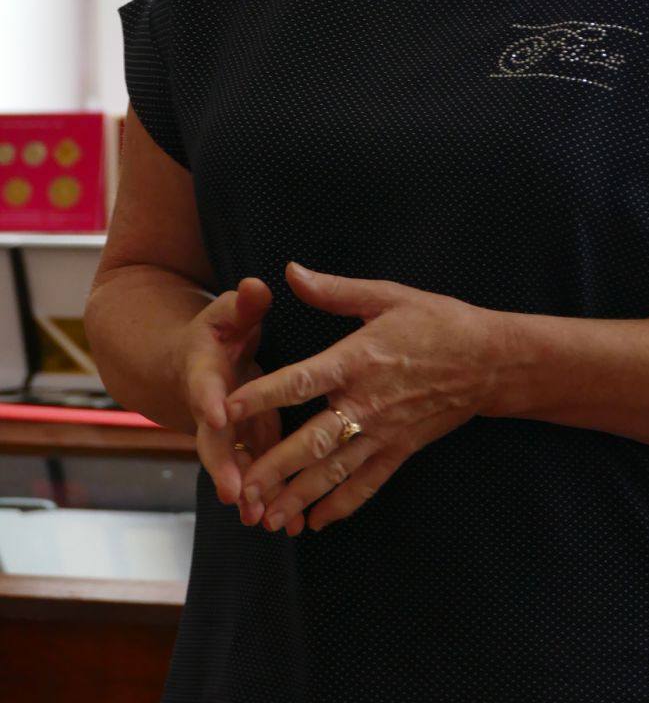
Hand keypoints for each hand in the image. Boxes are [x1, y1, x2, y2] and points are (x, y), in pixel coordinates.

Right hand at [177, 276, 301, 532]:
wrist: (196, 359)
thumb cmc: (221, 327)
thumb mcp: (228, 310)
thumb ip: (243, 303)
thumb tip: (256, 287)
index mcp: (205, 367)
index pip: (203, 383)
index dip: (208, 398)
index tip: (217, 414)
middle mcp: (213, 405)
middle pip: (213, 439)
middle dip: (224, 466)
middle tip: (235, 493)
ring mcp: (230, 429)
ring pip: (237, 464)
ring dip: (249, 491)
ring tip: (263, 519)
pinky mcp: (249, 441)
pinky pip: (259, 469)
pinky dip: (271, 493)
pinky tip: (293, 521)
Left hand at [223, 262, 506, 535]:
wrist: (490, 360)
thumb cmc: (437, 321)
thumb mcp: (388, 296)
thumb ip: (334, 291)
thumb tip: (290, 272)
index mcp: (358, 359)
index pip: (300, 381)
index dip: (263, 395)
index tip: (225, 410)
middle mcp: (367, 402)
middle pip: (313, 441)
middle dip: (275, 468)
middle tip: (240, 491)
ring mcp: (385, 432)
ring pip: (335, 471)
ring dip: (299, 496)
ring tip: (267, 519)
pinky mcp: (401, 450)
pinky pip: (367, 484)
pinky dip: (341, 505)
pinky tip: (316, 522)